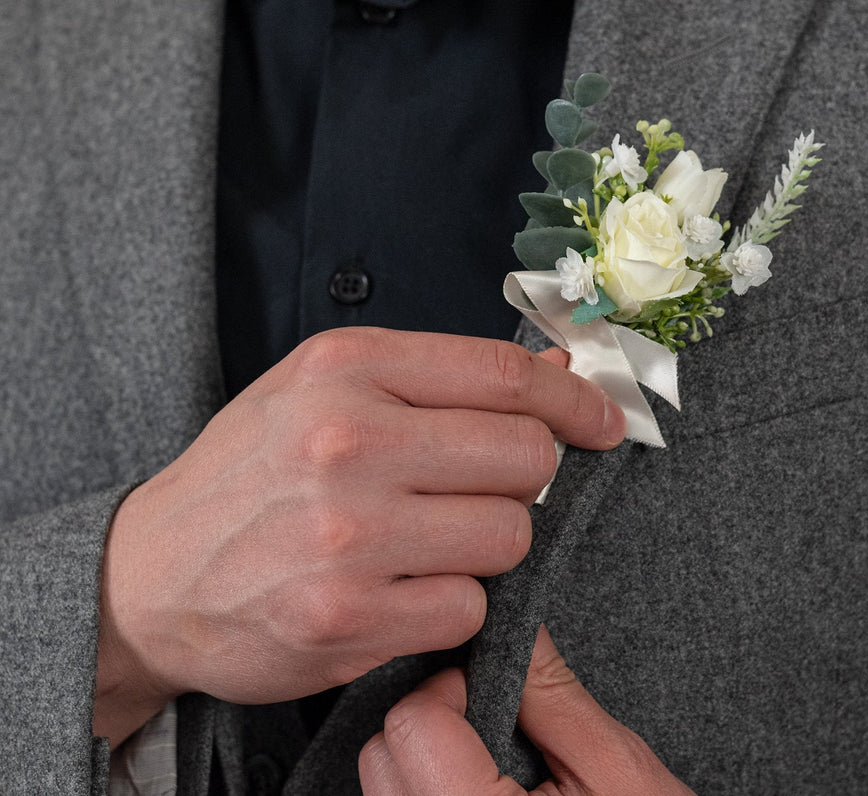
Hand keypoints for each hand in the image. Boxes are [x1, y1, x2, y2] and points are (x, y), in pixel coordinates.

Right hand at [93, 329, 621, 744]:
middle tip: (482, 487)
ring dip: (486, 545)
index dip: (574, 399)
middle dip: (522, 477)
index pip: (506, 375)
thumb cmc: (251, 471)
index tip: (601, 420)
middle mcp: (348, 439)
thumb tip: (556, 370)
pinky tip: (400, 589)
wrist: (149, 574)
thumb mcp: (324, 385)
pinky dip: (450, 603)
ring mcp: (347, 533)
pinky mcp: (346, 618)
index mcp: (347, 366)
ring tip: (428, 539)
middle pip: (525, 456)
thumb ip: (436, 374)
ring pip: (509, 537)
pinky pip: (469, 608)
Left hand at [358, 626, 694, 794]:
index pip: (414, 725)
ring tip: (494, 773)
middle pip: (383, 757)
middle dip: (434, 723)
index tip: (497, 692)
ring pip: (382, 790)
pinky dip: (429, 794)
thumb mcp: (618, 771)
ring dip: (426, 763)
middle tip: (499, 730)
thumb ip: (554, 696)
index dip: (454, 688)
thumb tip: (519, 628)